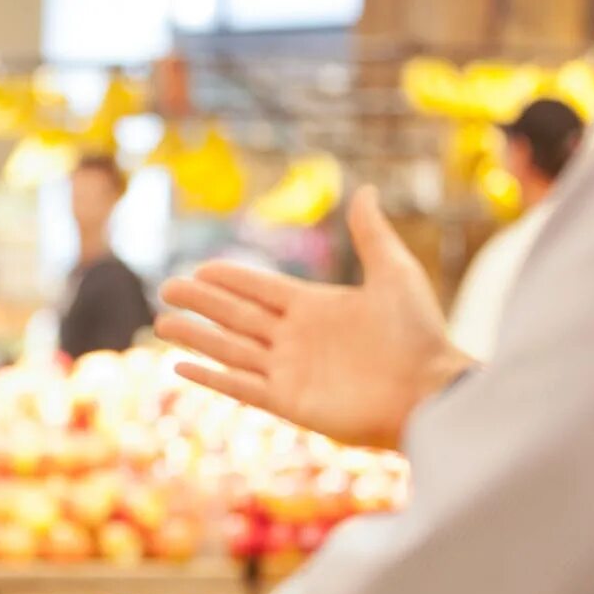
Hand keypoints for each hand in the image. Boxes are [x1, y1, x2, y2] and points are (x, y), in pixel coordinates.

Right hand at [156, 187, 471, 449]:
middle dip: (201, 302)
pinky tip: (182, 365)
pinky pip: (240, 387)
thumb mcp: (395, 273)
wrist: (432, 393)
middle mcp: (296, 338)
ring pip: (230, 349)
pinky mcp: (289, 403)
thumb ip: (370, 234)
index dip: (230, 279)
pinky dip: (211, 377)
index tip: (201, 268)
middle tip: (167, 289)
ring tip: (161, 324)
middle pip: (237, 316)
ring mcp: (290, 371)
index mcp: (315, 306)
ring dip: (195, 337)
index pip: (260, 288)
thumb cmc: (421, 335)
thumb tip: (365, 190)